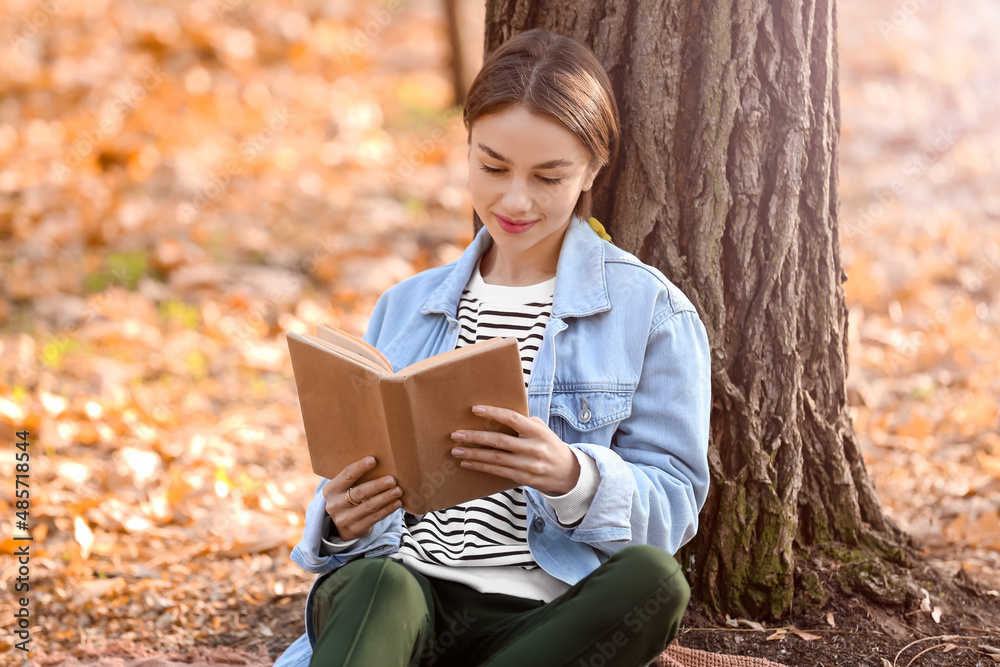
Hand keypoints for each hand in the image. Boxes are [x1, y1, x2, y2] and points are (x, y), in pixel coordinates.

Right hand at [322, 456, 402, 540]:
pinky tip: (397, 502)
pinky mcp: (356, 529)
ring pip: (369, 506)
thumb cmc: (348, 497)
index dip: (360, 467)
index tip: (374, 460)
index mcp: (330, 490)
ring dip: (386, 497)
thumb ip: (355, 477)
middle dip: (378, 485)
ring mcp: (345, 519)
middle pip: (360, 492)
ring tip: (398, 490)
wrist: (343, 524)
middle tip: (392, 479)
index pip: (347, 475)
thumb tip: (380, 462)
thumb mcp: (344, 487)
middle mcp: (335, 505)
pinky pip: (375, 517)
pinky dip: (388, 509)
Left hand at [450, 405, 580, 494]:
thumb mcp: (543, 430)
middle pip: (499, 441)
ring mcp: (527, 465)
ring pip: (495, 459)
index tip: (475, 410)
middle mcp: (532, 448)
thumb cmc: (550, 446)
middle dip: (475, 437)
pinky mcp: (522, 478)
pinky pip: (497, 471)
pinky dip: (480, 467)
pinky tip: (467, 463)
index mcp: (537, 432)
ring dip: (473, 454)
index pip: (513, 419)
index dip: (493, 413)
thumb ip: (525, 423)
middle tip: (456, 434)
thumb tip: (499, 415)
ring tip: (456, 450)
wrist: (568, 473)